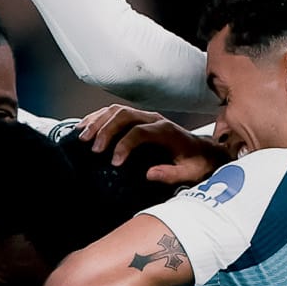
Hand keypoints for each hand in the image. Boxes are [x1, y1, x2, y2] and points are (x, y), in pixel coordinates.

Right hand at [76, 106, 225, 185]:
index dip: (124, 145)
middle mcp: (155, 119)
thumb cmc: (196, 164)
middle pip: (125, 115)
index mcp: (166, 131)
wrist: (204, 152)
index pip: (140, 132)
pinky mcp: (139, 119)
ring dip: (98, 121)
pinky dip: (99, 117)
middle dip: (106, 130)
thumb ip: (171, 174)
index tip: (113, 162)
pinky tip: (86, 126)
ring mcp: (146, 117)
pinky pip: (116, 112)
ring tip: (82, 136)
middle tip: (93, 148)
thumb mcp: (189, 174)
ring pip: (117, 110)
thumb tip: (150, 174)